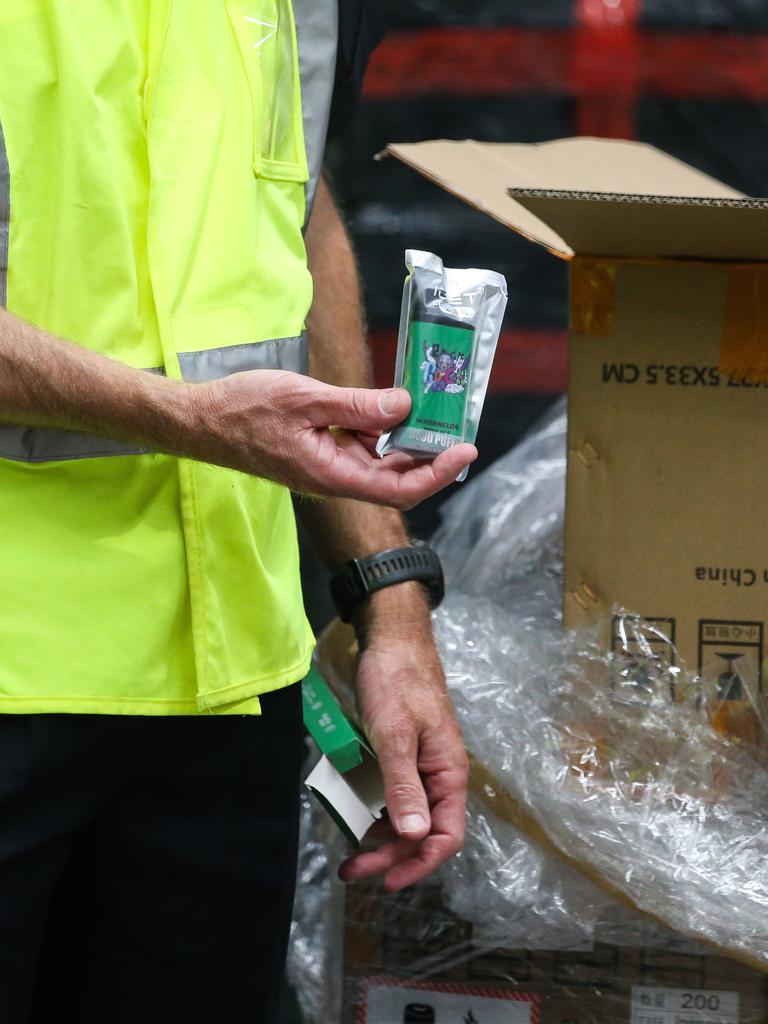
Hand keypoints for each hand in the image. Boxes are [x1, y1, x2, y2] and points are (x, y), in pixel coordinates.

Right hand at [191, 370, 476, 509]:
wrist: (203, 421)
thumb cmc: (244, 410)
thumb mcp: (305, 399)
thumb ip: (356, 405)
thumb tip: (404, 406)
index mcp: (333, 475)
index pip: (399, 488)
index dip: (437, 473)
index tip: (464, 450)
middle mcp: (336, 478)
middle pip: (396, 477)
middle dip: (429, 452)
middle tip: (455, 417)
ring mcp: (329, 467)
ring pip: (381, 460)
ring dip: (406, 438)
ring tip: (430, 404)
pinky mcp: (322, 454)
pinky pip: (362, 447)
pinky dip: (381, 428)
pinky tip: (390, 404)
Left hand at [338, 596, 467, 890]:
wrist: (391, 639)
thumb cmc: (396, 682)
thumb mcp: (395, 734)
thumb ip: (404, 784)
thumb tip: (414, 837)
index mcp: (448, 772)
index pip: (446, 835)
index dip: (419, 864)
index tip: (386, 882)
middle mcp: (438, 775)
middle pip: (422, 832)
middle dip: (390, 856)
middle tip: (352, 869)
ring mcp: (420, 765)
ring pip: (405, 816)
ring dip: (380, 838)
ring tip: (349, 851)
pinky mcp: (401, 755)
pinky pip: (392, 794)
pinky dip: (374, 810)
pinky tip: (353, 814)